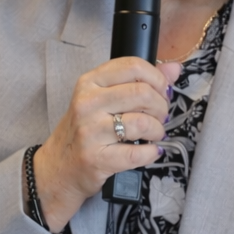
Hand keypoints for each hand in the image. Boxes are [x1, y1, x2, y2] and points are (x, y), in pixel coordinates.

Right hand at [32, 57, 182, 231]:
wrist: (59, 167)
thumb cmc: (85, 130)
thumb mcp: (103, 98)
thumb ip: (138, 81)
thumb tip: (174, 68)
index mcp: (89, 82)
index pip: (132, 66)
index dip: (157, 78)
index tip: (162, 91)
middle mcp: (87, 103)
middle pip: (142, 93)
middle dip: (161, 107)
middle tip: (160, 116)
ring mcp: (90, 131)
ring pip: (142, 123)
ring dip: (157, 131)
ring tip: (153, 134)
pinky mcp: (96, 158)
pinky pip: (137, 153)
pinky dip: (152, 152)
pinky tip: (150, 151)